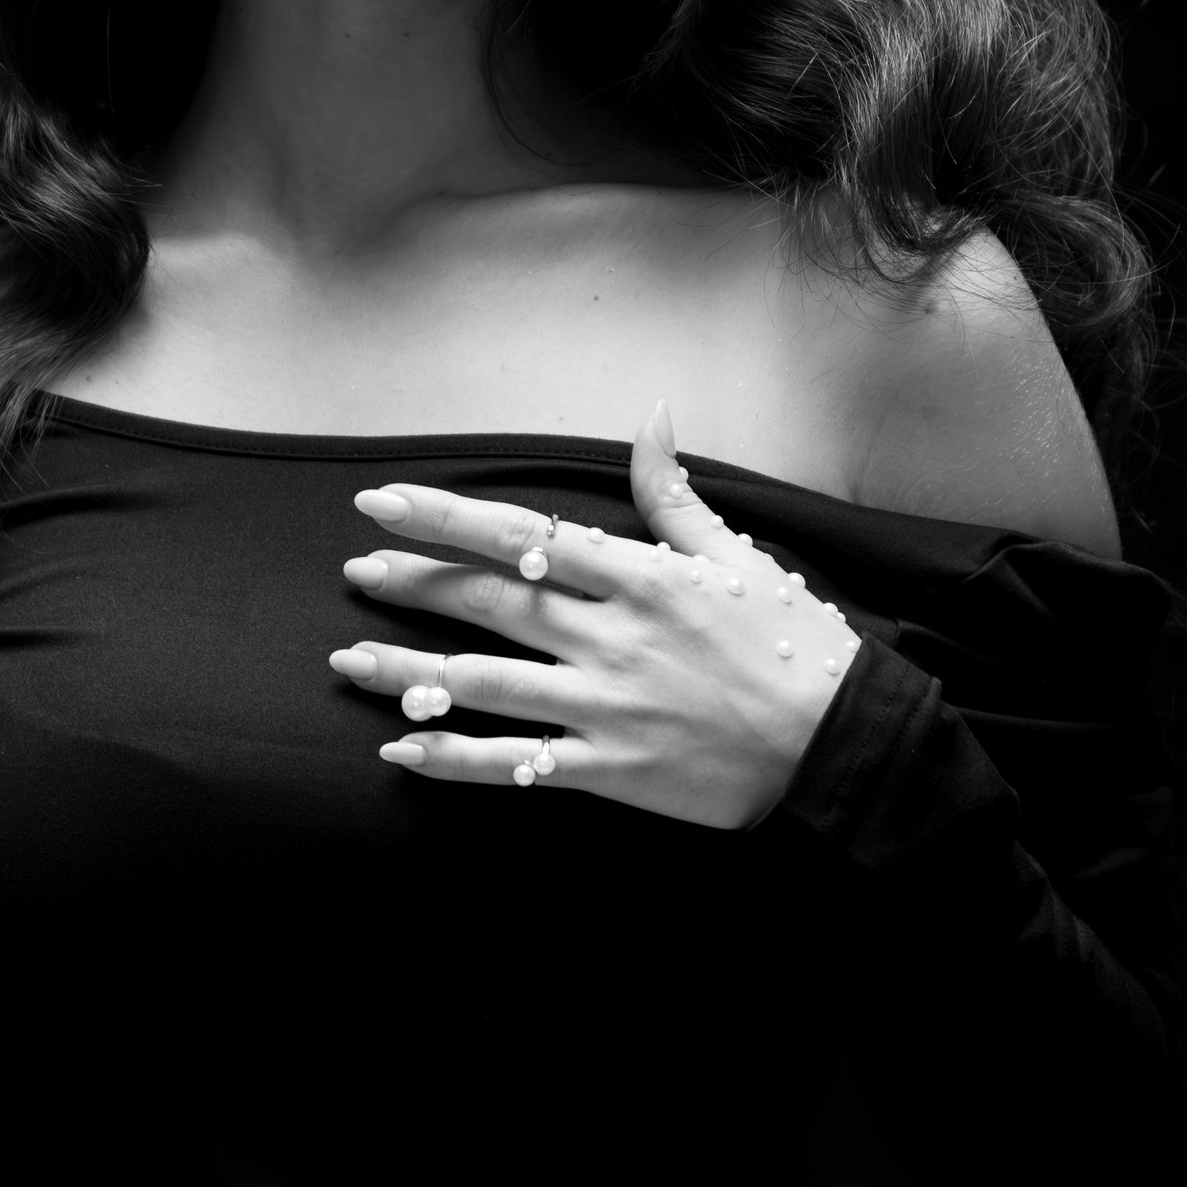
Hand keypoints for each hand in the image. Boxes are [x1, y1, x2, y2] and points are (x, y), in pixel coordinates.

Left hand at [327, 401, 862, 831]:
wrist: (838, 745)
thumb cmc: (795, 645)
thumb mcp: (739, 554)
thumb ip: (674, 494)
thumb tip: (650, 415)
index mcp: (641, 578)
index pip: (522, 537)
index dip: (444, 517)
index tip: (384, 502)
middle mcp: (611, 638)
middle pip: (489, 602)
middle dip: (413, 582)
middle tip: (357, 569)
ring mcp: (604, 707)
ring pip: (483, 684)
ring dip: (407, 672)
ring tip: (348, 658)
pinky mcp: (608, 771)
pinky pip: (512, 765)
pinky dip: (452, 761)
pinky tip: (399, 752)